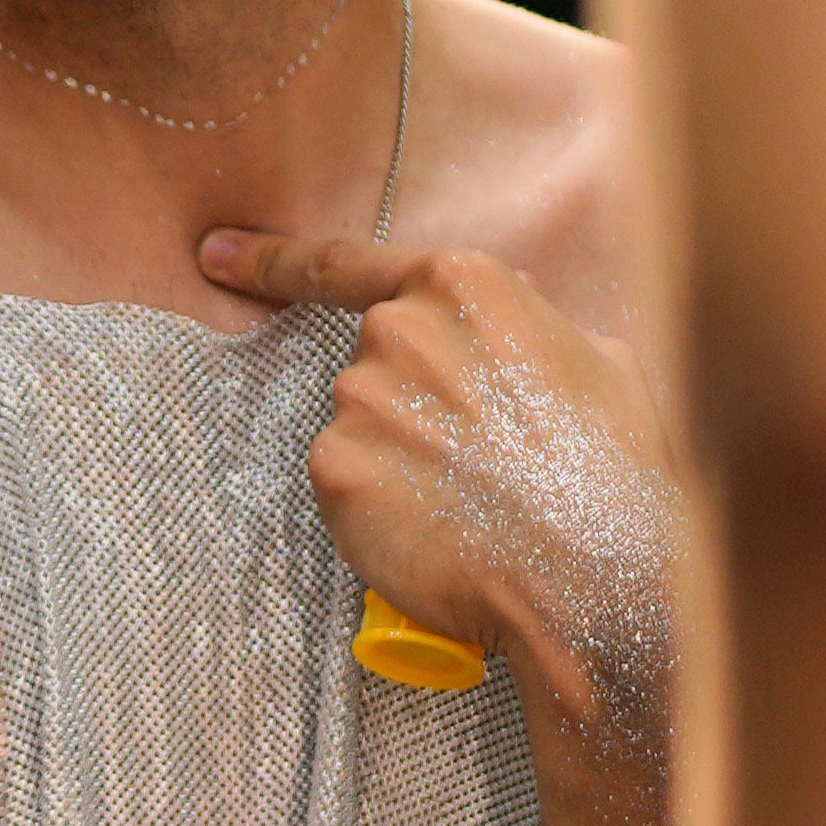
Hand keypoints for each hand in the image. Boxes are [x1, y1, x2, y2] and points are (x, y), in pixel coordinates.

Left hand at [203, 231, 669, 696]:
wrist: (592, 570)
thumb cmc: (609, 465)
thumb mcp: (596, 358)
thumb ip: (529, 321)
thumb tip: (506, 309)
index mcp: (459, 284)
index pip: (343, 265)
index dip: (271, 261)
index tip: (216, 256)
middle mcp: (395, 330)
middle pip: (373, 361)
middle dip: (411, 404)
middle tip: (475, 460)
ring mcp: (358, 401)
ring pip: (361, 426)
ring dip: (398, 458)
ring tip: (471, 502)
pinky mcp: (336, 470)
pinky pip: (347, 482)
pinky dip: (379, 507)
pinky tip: (436, 529)